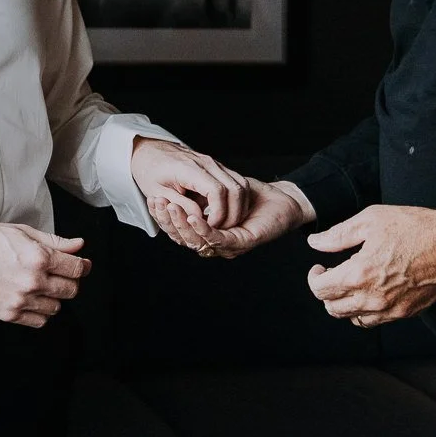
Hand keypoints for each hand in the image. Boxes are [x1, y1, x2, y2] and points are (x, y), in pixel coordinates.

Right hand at [0, 222, 90, 327]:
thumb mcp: (23, 232)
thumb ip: (54, 241)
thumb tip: (78, 245)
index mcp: (38, 258)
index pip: (76, 269)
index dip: (82, 266)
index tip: (81, 265)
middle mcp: (33, 281)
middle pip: (71, 289)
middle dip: (70, 281)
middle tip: (61, 274)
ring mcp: (21, 300)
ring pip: (57, 307)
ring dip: (55, 297)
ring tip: (42, 285)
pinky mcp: (10, 314)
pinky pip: (39, 321)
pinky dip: (41, 312)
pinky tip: (33, 299)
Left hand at [131, 138, 251, 228]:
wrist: (150, 151)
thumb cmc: (150, 171)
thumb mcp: (157, 192)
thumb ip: (180, 206)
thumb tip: (200, 218)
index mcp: (190, 169)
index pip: (218, 191)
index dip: (219, 213)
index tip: (211, 227)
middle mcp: (207, 163)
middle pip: (236, 189)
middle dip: (233, 213)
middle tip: (222, 229)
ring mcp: (214, 163)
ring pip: (240, 185)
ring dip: (238, 207)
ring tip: (224, 222)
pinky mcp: (217, 167)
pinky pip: (236, 182)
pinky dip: (236, 200)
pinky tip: (225, 212)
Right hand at [149, 179, 313, 257]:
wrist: (283, 199)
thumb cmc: (253, 195)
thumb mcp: (218, 190)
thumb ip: (199, 195)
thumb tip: (175, 191)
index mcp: (209, 233)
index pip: (180, 230)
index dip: (165, 217)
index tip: (152, 199)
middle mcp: (217, 244)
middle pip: (184, 238)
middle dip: (167, 219)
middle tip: (156, 202)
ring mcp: (228, 246)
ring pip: (197, 240)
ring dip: (181, 224)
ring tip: (170, 207)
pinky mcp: (242, 243)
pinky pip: (218, 239)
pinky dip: (203, 228)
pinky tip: (192, 217)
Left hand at [306, 204, 435, 327]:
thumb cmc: (413, 228)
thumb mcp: (370, 220)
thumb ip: (338, 235)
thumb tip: (315, 242)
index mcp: (359, 274)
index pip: (321, 290)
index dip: (314, 278)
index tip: (319, 267)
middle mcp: (372, 298)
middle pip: (333, 309)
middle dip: (326, 292)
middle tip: (331, 275)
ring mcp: (390, 309)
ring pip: (353, 319)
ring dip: (344, 305)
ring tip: (349, 285)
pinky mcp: (405, 313)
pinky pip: (375, 322)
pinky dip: (365, 312)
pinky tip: (369, 293)